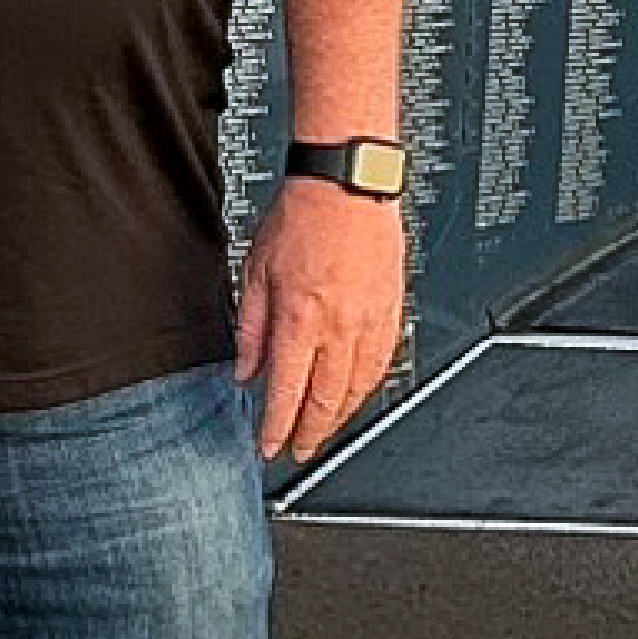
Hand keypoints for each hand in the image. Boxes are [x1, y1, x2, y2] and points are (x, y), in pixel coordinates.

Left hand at [234, 179, 405, 464]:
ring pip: (358, 388)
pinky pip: (382, 363)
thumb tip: (245, 371)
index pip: (287, 392)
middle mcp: (338, 327)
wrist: (347, 186)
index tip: (269, 447)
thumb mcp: (255, 272)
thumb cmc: (301, 217)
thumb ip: (250, 328)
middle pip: (326, 401)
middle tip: (298, 452)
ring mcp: (370, 321)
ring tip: (324, 432)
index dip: (277, 428)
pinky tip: (356, 396)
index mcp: (300, 319)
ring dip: (340, 418)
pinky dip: (367, 388)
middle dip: (310, 434)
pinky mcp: (392, 311)